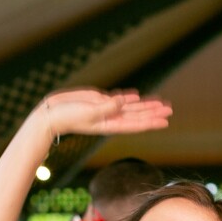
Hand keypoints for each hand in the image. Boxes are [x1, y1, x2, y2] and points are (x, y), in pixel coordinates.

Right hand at [31, 88, 172, 140]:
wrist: (51, 114)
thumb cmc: (68, 117)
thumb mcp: (89, 112)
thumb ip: (107, 107)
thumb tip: (125, 100)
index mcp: (110, 124)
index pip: (136, 123)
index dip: (151, 121)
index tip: (166, 120)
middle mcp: (111, 117)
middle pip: (137, 115)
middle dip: (153, 112)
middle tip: (170, 109)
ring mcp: (105, 109)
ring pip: (130, 107)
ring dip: (145, 105)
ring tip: (160, 103)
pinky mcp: (98, 100)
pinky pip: (117, 99)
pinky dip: (128, 98)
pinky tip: (138, 96)